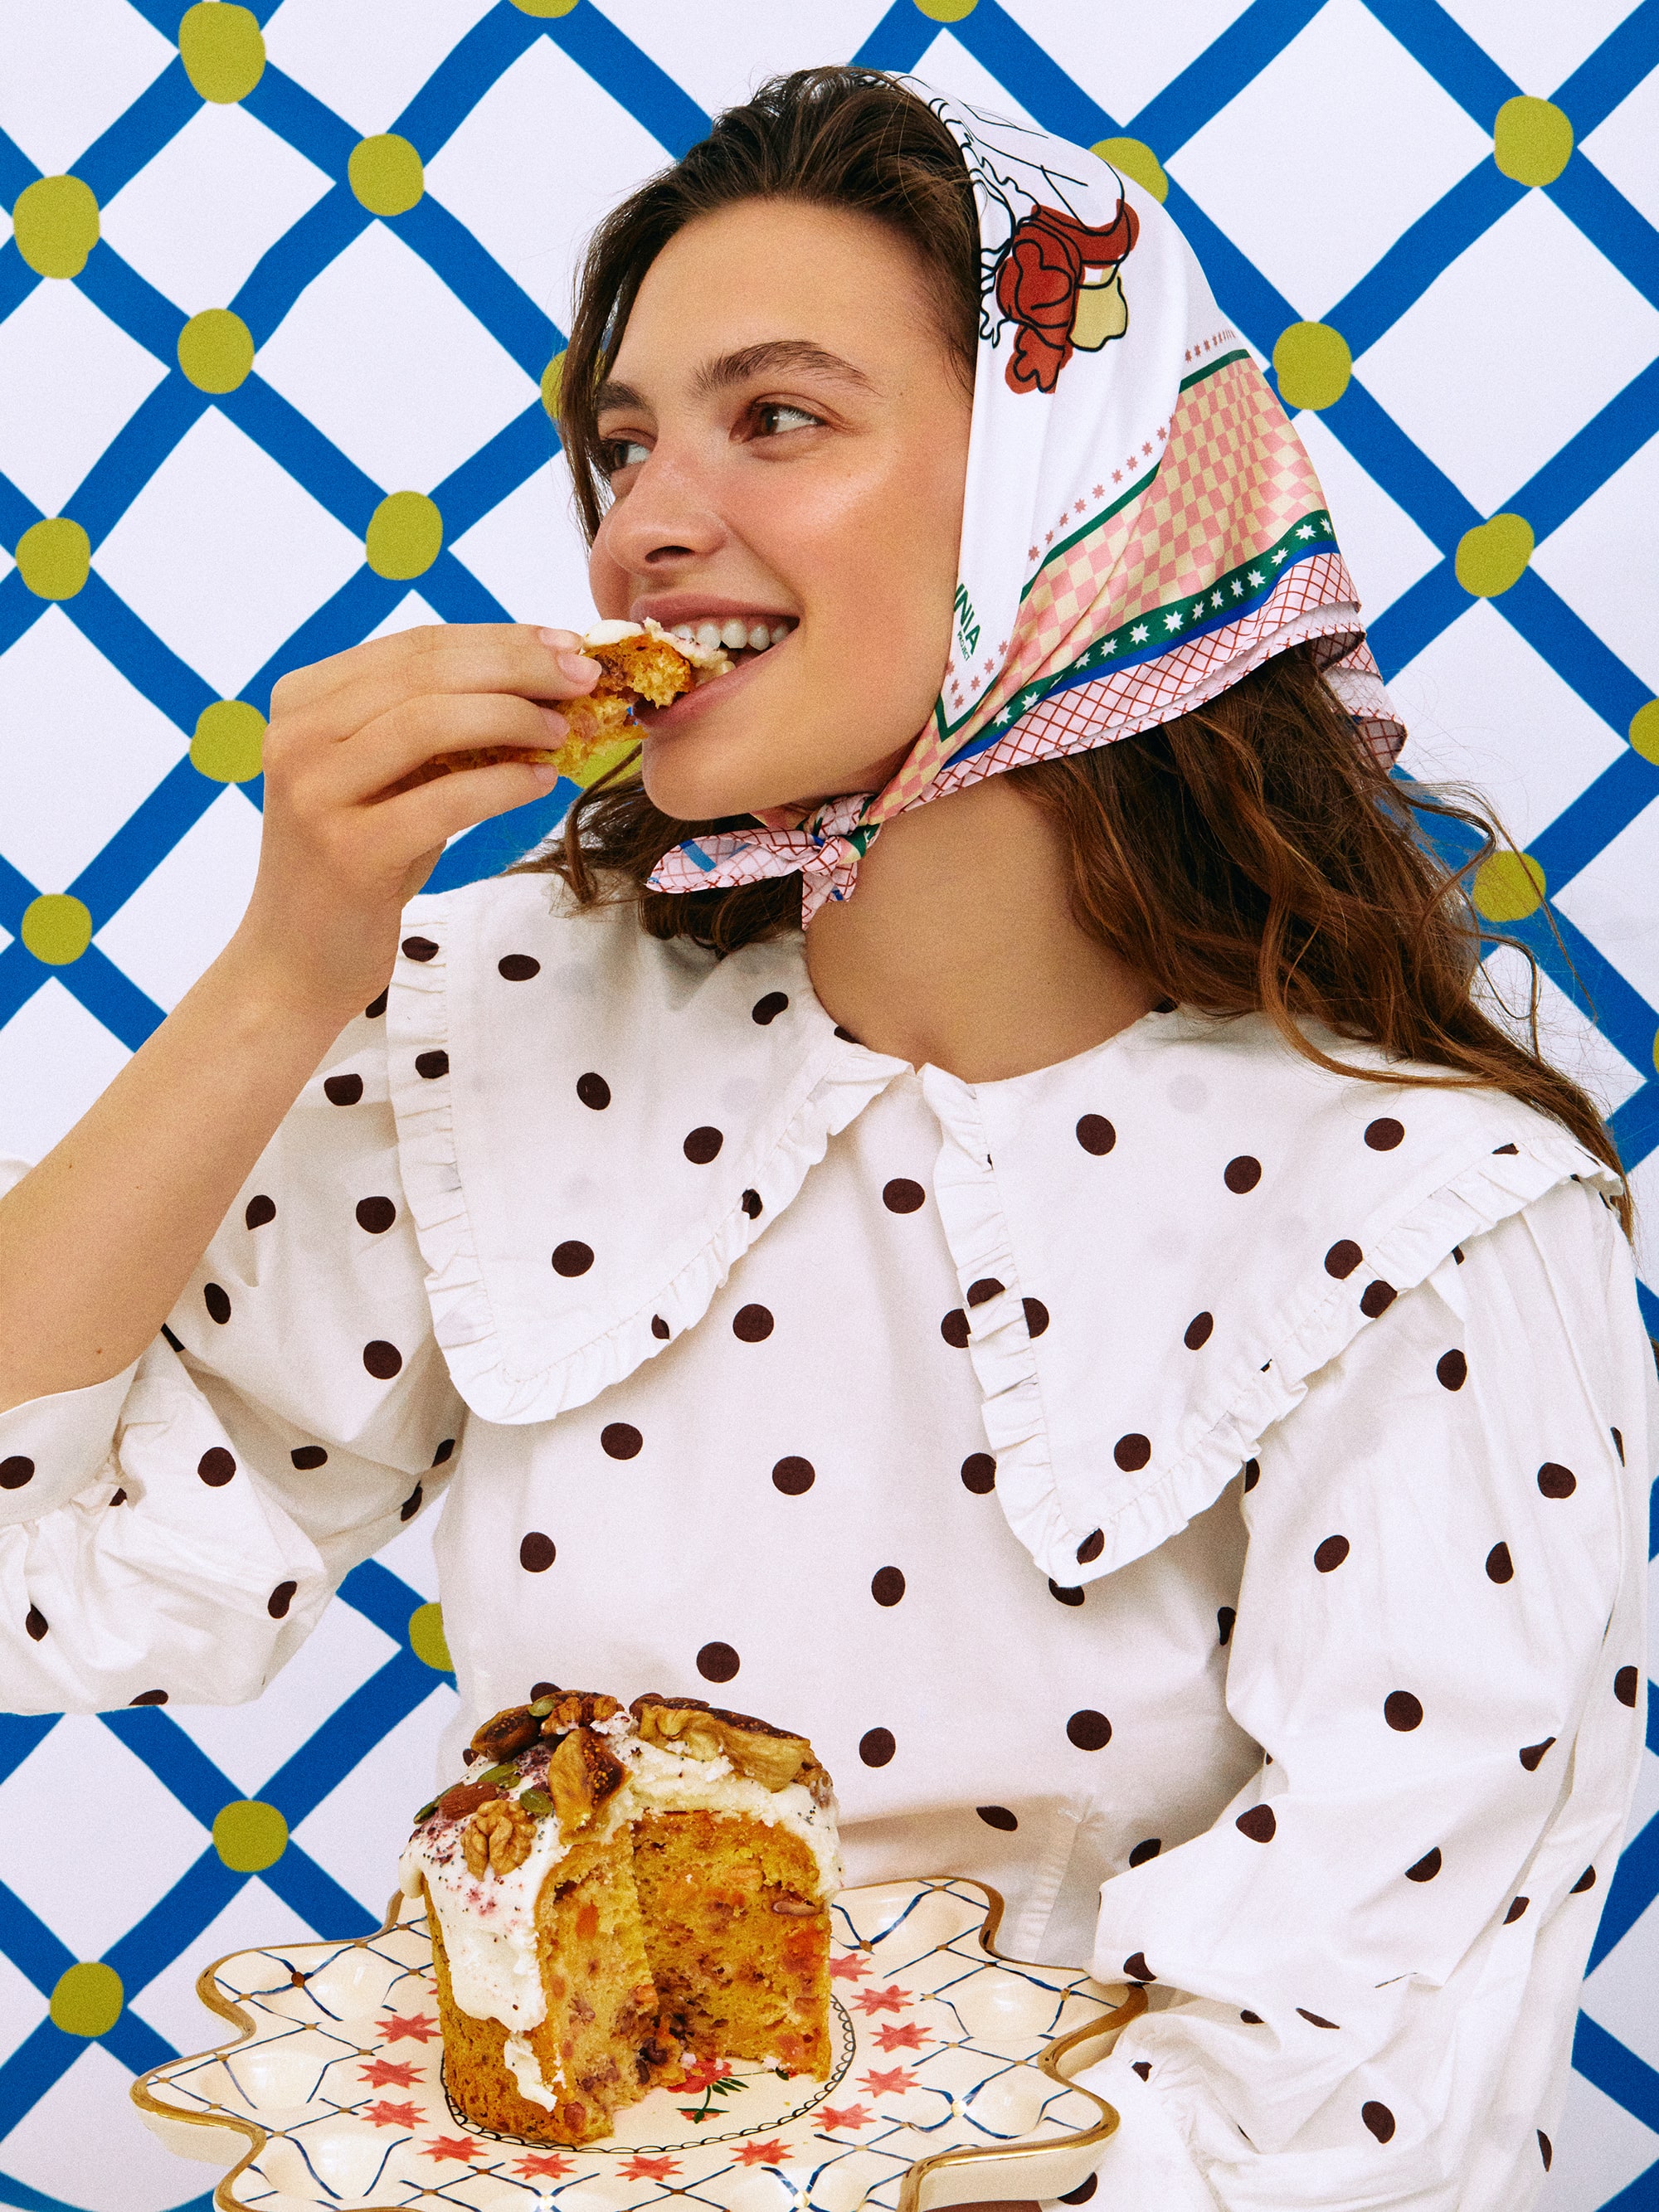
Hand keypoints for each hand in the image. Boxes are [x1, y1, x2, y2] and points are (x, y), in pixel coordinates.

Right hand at [233, 624, 598, 1018]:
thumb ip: (439, 725)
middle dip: (518, 666)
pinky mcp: (348, 852)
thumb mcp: (390, 777)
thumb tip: (543, 680)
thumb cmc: (360, 860)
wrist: (298, 958)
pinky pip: (445, 798)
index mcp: (304, 700)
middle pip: (426, 672)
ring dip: (512, 717)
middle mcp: (297, 735)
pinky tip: (542, 783)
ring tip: (564, 730)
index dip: (500, 638)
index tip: (565, 644)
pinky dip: (504, 784)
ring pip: (428, 722)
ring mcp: (315, 793)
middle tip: (584, 676)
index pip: (416, 645)